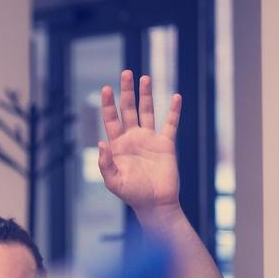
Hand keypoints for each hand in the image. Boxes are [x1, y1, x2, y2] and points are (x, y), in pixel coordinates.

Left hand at [98, 70, 181, 216]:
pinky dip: (174, 111)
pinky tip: (176, 97)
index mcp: (118, 145)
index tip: (106, 88)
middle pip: (129, 109)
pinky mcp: (166, 144)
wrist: (156, 204)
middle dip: (127, 91)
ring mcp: (150, 139)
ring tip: (145, 77)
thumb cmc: (132, 195)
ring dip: (146, 95)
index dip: (108, 104)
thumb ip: (105, 163)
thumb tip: (102, 142)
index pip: (111, 119)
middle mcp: (133, 138)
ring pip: (148, 111)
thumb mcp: (113, 181)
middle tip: (126, 72)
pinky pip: (171, 124)